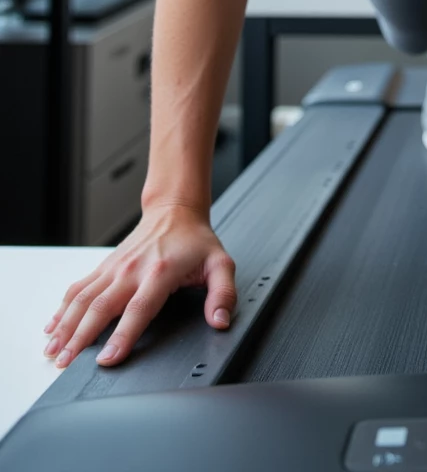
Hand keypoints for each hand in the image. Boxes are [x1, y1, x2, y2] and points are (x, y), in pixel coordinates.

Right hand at [43, 203, 235, 368]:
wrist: (175, 211)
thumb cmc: (195, 241)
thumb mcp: (220, 264)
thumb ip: (223, 293)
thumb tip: (220, 321)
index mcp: (159, 273)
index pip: (138, 310)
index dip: (122, 336)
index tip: (107, 359)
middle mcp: (131, 270)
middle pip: (100, 308)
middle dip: (80, 338)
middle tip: (67, 364)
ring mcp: (114, 268)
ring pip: (82, 298)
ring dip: (65, 326)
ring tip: (53, 352)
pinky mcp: (104, 267)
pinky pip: (78, 288)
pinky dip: (62, 308)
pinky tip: (53, 327)